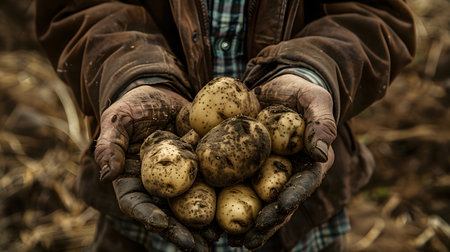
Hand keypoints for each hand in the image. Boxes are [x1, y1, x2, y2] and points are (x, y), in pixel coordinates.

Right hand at [94, 85, 211, 250]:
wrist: (164, 94)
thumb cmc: (136, 105)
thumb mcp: (118, 119)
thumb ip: (109, 145)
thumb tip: (106, 176)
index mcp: (133, 179)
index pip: (136, 203)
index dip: (147, 216)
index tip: (162, 225)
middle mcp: (157, 185)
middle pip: (167, 214)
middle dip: (181, 232)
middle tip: (197, 246)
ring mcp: (181, 179)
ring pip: (191, 207)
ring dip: (203, 224)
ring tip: (218, 237)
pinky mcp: (201, 169)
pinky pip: (210, 186)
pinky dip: (221, 200)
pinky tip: (235, 210)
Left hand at [238, 74, 336, 248]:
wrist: (280, 87)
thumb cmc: (302, 93)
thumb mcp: (316, 101)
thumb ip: (321, 124)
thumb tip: (320, 154)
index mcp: (309, 163)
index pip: (303, 184)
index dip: (293, 197)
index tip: (280, 208)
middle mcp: (287, 174)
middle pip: (278, 203)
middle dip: (265, 222)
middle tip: (250, 239)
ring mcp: (266, 172)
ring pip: (257, 202)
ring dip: (245, 224)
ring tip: (228, 241)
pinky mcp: (247, 166)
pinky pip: (237, 184)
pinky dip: (225, 202)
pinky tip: (211, 218)